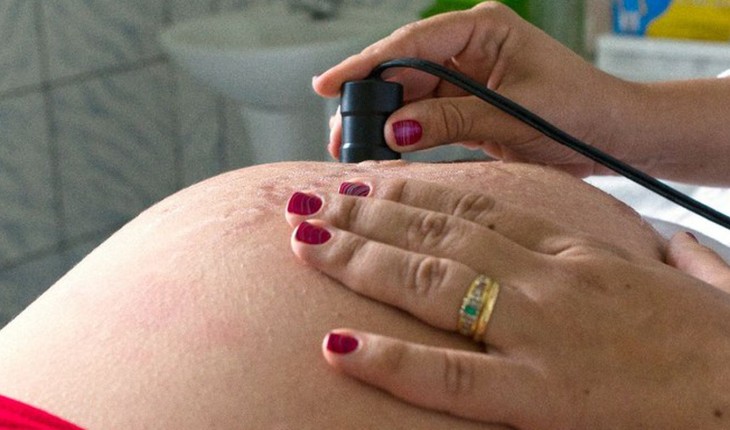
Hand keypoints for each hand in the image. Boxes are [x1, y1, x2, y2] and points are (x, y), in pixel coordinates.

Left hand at [285, 178, 729, 428]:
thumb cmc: (705, 340)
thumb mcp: (656, 276)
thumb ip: (613, 250)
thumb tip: (608, 242)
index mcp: (571, 251)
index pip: (474, 206)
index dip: (411, 191)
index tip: (366, 180)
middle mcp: (543, 279)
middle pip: (437, 232)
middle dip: (365, 214)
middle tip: (310, 199)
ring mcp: (537, 332)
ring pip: (430, 281)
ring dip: (358, 259)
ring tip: (305, 242)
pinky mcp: (539, 396)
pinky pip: (449, 374)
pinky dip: (388, 360)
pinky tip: (336, 347)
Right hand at [314, 2, 631, 175]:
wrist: (613, 137)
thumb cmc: (580, 112)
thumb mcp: (512, 115)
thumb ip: (451, 120)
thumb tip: (393, 130)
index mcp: (484, 28)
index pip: (412, 43)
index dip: (366, 65)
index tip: (329, 85)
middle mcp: (470, 47)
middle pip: (403, 70)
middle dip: (369, 100)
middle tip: (339, 134)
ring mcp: (467, 77)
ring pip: (409, 96)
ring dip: (383, 121)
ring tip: (352, 148)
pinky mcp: (467, 105)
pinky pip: (425, 116)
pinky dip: (406, 135)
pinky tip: (384, 150)